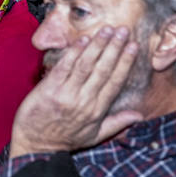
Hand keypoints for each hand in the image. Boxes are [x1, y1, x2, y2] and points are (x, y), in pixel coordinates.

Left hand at [9, 26, 143, 156]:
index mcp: (97, 110)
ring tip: (107, 29)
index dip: (125, 62)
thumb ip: (117, 123)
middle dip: (115, 48)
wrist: (36, 146)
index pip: (115, 82)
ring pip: (86, 64)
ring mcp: (66, 94)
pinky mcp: (50, 89)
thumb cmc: (65, 140)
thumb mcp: (95, 136)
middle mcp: (84, 101)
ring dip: (98, 45)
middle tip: (124, 30)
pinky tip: (84, 39)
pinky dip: (75, 51)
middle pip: (103, 69)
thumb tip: (139, 115)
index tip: (134, 46)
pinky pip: (65, 66)